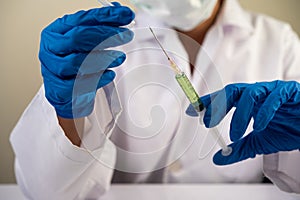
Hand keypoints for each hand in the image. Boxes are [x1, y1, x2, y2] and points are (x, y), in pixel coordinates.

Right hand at [39, 3, 133, 117]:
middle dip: (106, 35)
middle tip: (125, 36)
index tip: (125, 15)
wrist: (64, 92)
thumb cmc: (75, 65)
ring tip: (120, 57)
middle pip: (77, 38)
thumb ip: (101, 28)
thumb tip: (121, 13)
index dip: (106, 16)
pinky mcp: (57, 89)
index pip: (82, 19)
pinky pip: (77, 84)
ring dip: (102, 58)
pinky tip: (110, 74)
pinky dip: (97, 79)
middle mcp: (52, 48)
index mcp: (57, 31)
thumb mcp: (86, 44)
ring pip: (76, 61)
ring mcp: (52, 69)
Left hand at [200, 80, 299, 164]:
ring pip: (249, 94)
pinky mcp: (289, 91)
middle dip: (217, 106)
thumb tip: (218, 158)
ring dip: (238, 115)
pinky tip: (258, 126)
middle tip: (208, 122)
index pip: (223, 98)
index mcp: (248, 102)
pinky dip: (263, 112)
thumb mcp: (259, 143)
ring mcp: (272, 90)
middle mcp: (257, 93)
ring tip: (234, 134)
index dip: (206, 102)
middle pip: (231, 92)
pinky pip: (274, 98)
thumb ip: (239, 149)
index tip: (192, 110)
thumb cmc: (288, 129)